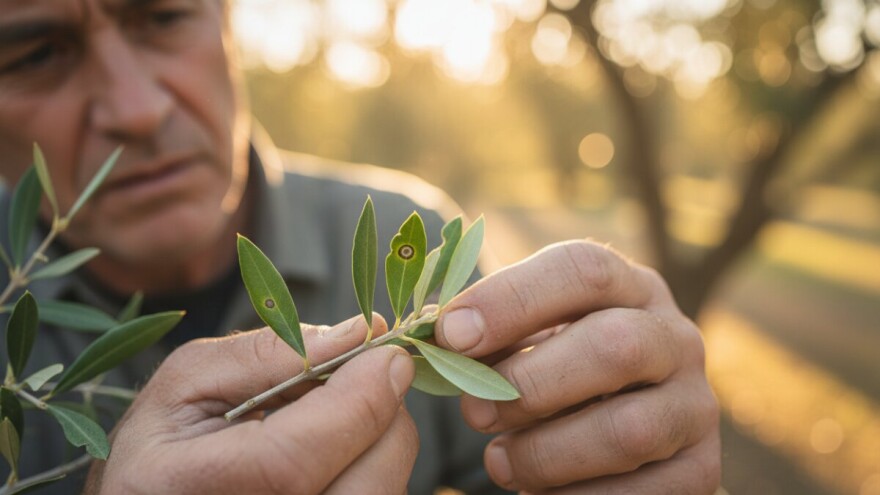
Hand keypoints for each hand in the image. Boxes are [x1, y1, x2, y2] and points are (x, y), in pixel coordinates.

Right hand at [87, 315, 417, 494]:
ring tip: (334, 413)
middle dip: (380, 410)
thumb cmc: (163, 443)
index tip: (384, 349)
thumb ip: (269, 353)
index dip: (357, 398)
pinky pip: (380, 491)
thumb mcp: (189, 381)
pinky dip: (372, 460)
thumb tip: (358, 332)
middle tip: (361, 373)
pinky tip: (337, 447)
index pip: (297, 459)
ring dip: (378, 435)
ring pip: (385, 486)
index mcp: (195, 489)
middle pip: (366, 479)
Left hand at [435, 240, 719, 493]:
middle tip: (472, 411)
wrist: (618, 430)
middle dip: (531, 383)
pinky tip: (537, 492)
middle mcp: (674, 338)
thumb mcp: (530, 338)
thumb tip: (436, 330)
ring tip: (498, 461)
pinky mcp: (700, 469)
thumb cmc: (554, 371)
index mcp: (629, 287)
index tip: (450, 334)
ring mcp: (695, 405)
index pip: (583, 269)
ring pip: (628, 429)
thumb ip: (491, 331)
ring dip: (547, 452)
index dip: (512, 298)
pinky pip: (641, 494)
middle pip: (615, 346)